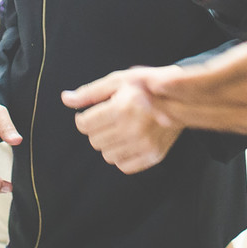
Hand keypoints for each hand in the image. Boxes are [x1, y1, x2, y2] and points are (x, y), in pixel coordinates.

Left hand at [61, 68, 184, 173]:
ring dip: (108, 144)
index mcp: (121, 108)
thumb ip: (90, 93)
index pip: (84, 125)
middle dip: (96, 130)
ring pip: (107, 155)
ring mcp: (143, 145)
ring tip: (119, 130)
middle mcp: (132, 129)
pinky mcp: (153, 156)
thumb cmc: (145, 86)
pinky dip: (121, 156)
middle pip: (94, 141)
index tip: (91, 114)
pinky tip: (128, 141)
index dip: (83, 119)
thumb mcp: (117, 81)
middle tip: (109, 120)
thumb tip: (65, 99)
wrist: (181, 98)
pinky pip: (123, 166)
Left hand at [147, 0, 246, 133]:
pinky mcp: (243, 126)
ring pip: (199, 117)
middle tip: (131, 88)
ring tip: (138, 99)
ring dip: (167, 109)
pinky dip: (184, 119)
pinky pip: (208, 125)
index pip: (209, 80)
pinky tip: (162, 112)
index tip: (152, 80)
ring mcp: (245, 115)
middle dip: (162, 97)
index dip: (178, 83)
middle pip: (196, 101)